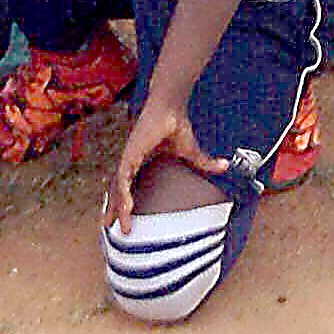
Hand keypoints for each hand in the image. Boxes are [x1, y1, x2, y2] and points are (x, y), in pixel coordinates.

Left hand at [103, 102, 224, 231]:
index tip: (121, 216)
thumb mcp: (191, 152)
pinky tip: (125, 208)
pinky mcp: (130, 154)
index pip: (125, 183)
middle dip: (112, 208)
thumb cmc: (177, 126)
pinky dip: (122, 194)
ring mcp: (128, 157)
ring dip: (115, 207)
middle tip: (107, 226)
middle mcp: (130, 159)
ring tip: (114, 226)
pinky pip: (123, 178)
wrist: (171, 107)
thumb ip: (204, 163)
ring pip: (116, 187)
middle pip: (116, 188)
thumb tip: (226, 166)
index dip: (121, 199)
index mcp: (138, 159)